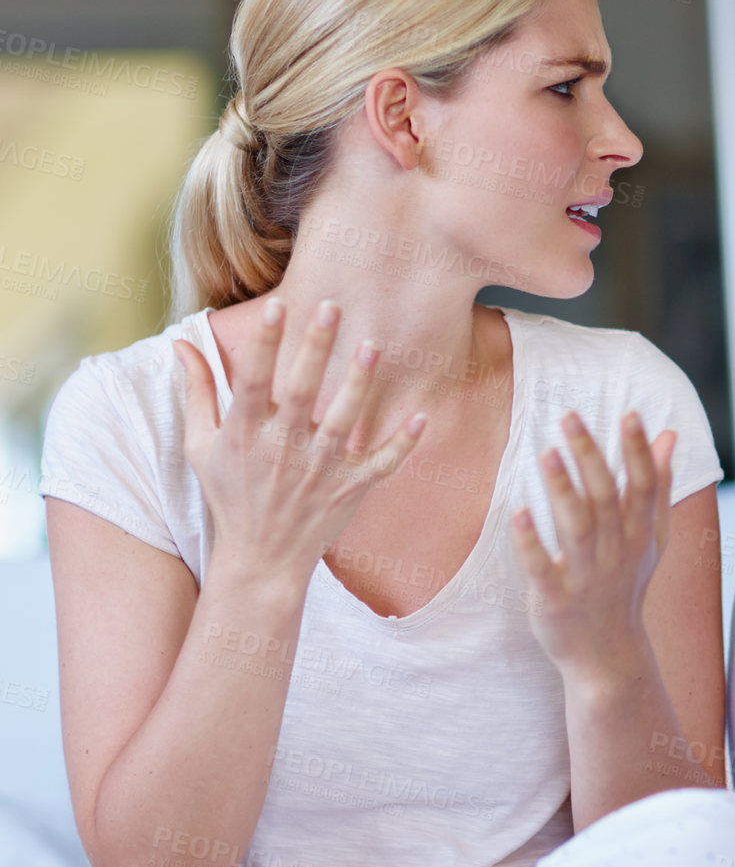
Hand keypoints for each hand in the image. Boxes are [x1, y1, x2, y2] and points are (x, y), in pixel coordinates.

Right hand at [172, 296, 427, 577]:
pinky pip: (381, 464)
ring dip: (358, 385)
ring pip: (343, 422)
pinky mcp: (349, 488)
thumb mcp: (202, 446)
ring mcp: (319, 470)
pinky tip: (421, 417)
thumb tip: (181, 344)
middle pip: (300, 392)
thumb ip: (197, 393)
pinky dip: (402, 445)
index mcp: (246, 434)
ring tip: (372, 346)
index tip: (277, 306)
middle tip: (332, 307)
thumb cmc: (229, 494)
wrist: (260, 560)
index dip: (264, 344)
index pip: (253, 381)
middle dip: (315, 349)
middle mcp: (282, 449)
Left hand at [510, 409, 676, 679]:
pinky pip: (542, 567)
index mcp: (640, 534)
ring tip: (547, 452)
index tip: (629, 414)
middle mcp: (617, 552)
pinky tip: (518, 512)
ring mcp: (587, 577)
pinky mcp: (555, 599)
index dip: (638, 450)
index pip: (645, 486)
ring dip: (563, 489)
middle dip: (590, 456)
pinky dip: (530, 542)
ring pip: (577, 528)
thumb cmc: (626, 583)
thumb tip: (670, 433)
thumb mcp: (652, 536)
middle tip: (569, 416)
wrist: (608, 654)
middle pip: (607, 498)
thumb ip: (658, 483)